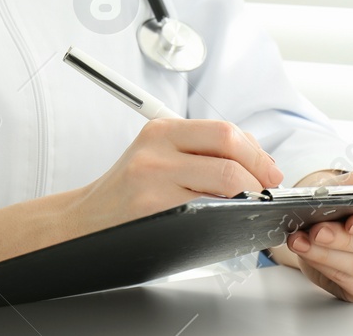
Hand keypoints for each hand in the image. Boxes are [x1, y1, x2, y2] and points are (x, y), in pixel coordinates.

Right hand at [64, 119, 282, 238]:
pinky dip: (229, 214)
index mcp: (161, 130)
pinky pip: (208, 209)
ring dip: (250, 194)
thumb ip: (198, 150)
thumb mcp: (156, 156)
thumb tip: (255, 157)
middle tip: (268, 189)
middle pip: (228, 149)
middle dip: (259, 171)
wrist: (83, 223)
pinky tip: (231, 220)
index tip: (269, 170)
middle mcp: (156, 150)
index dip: (256, 152)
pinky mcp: (153, 210)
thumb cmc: (129, 193)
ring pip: (224, 180)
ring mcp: (153, 180)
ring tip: (253, 204)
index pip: (223, 131)